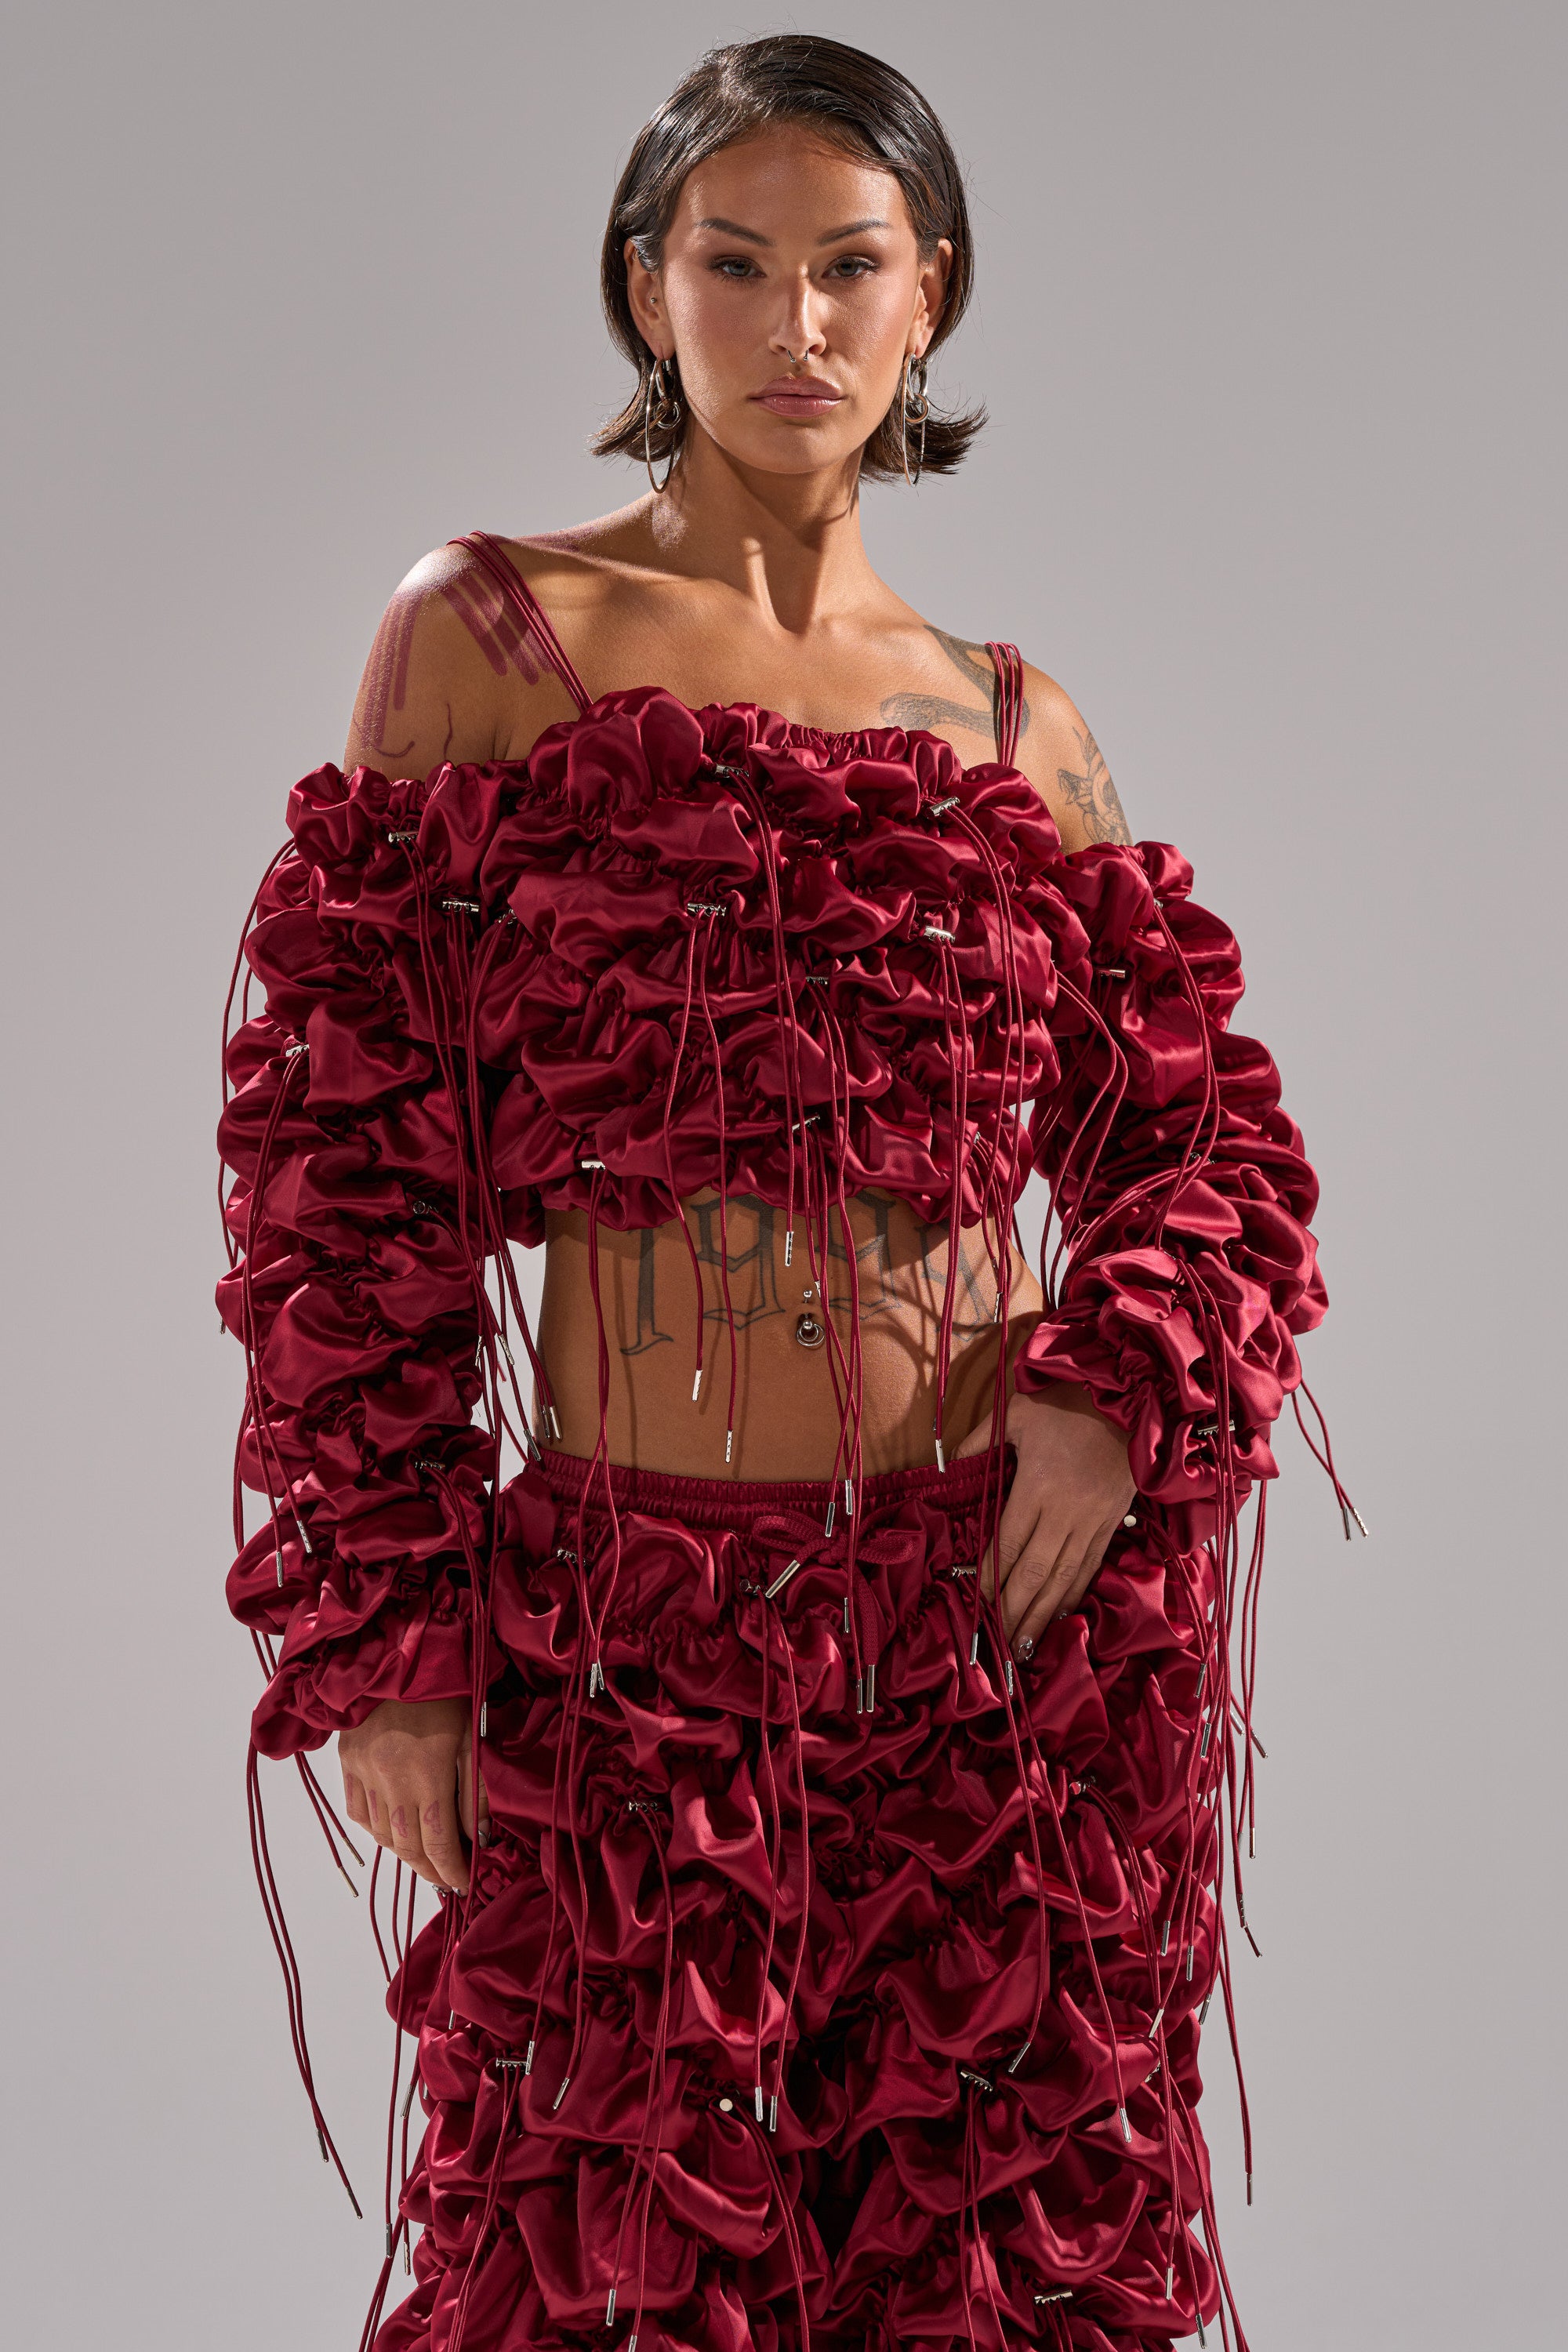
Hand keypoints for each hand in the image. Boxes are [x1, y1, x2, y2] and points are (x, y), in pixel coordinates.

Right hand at [338, 1696, 489, 1892]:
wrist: (396, 1652)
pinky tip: (393, 1831)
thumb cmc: (445, 1691)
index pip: (438, 1842)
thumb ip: (475, 1792)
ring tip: (424, 1859)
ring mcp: (363, 1773)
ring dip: (404, 1854)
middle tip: (446, 1880)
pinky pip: (358, 1812)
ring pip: (381, 1834)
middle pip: (407, 1846)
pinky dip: (376, 1830)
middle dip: (429, 1870)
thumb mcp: (473, 1737)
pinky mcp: (346, 1762)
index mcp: (427, 1773)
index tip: (465, 1884)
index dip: (452, 1870)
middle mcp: (390, 1779)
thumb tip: (479, 1838)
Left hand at [953, 1381, 1134, 1658]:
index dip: (991, 1576)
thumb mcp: (1018, 1411)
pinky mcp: (1112, 1521)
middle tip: (1001, 1644)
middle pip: (1036, 1572)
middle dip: (1016, 1610)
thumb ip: (982, 1439)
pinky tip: (1064, 1613)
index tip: (976, 1599)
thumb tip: (952, 1460)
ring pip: (1066, 1577)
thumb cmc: (1068, 1399)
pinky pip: (1092, 1564)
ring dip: (1045, 1613)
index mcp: (1037, 1486)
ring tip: (1028, 1645)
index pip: (1008, 1544)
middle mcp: (1065, 1512)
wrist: (1131, 1396)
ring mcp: (1093, 1520)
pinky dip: (1076, 1593)